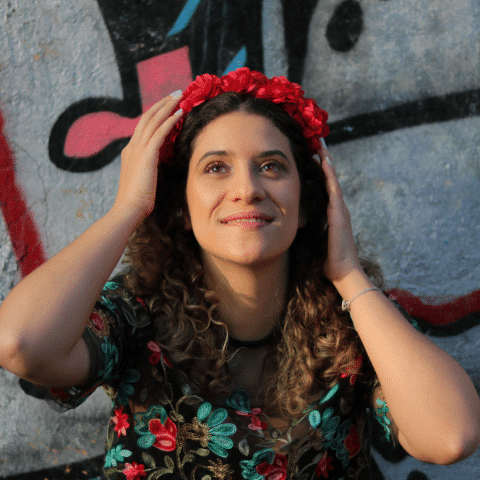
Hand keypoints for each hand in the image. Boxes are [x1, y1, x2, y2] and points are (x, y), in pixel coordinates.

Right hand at [112, 93, 183, 222]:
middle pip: (147, 118)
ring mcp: (138, 150)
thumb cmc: (137, 201)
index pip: (143, 127)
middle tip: (175, 93)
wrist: (128, 209)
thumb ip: (149, 169)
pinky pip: (159, 132)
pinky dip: (170, 120)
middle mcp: (132, 147)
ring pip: (153, 120)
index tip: (167, 106)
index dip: (156, 115)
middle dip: (162, 104)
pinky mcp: (146, 156)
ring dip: (167, 106)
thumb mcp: (143, 180)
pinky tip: (180, 113)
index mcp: (130, 152)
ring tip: (179, 97)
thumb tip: (158, 167)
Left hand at [318, 141, 363, 285]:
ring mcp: (340, 210)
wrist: (343, 273)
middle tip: (317, 141)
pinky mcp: (340, 214)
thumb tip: (295, 227)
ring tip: (321, 144)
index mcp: (331, 214)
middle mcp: (337, 208)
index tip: (311, 157)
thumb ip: (309, 231)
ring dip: (327, 162)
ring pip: (332, 180)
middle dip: (324, 161)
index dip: (318, 172)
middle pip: (329, 179)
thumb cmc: (328, 261)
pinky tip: (325, 161)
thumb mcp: (315, 241)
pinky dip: (330, 175)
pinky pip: (334, 189)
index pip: (323, 187)